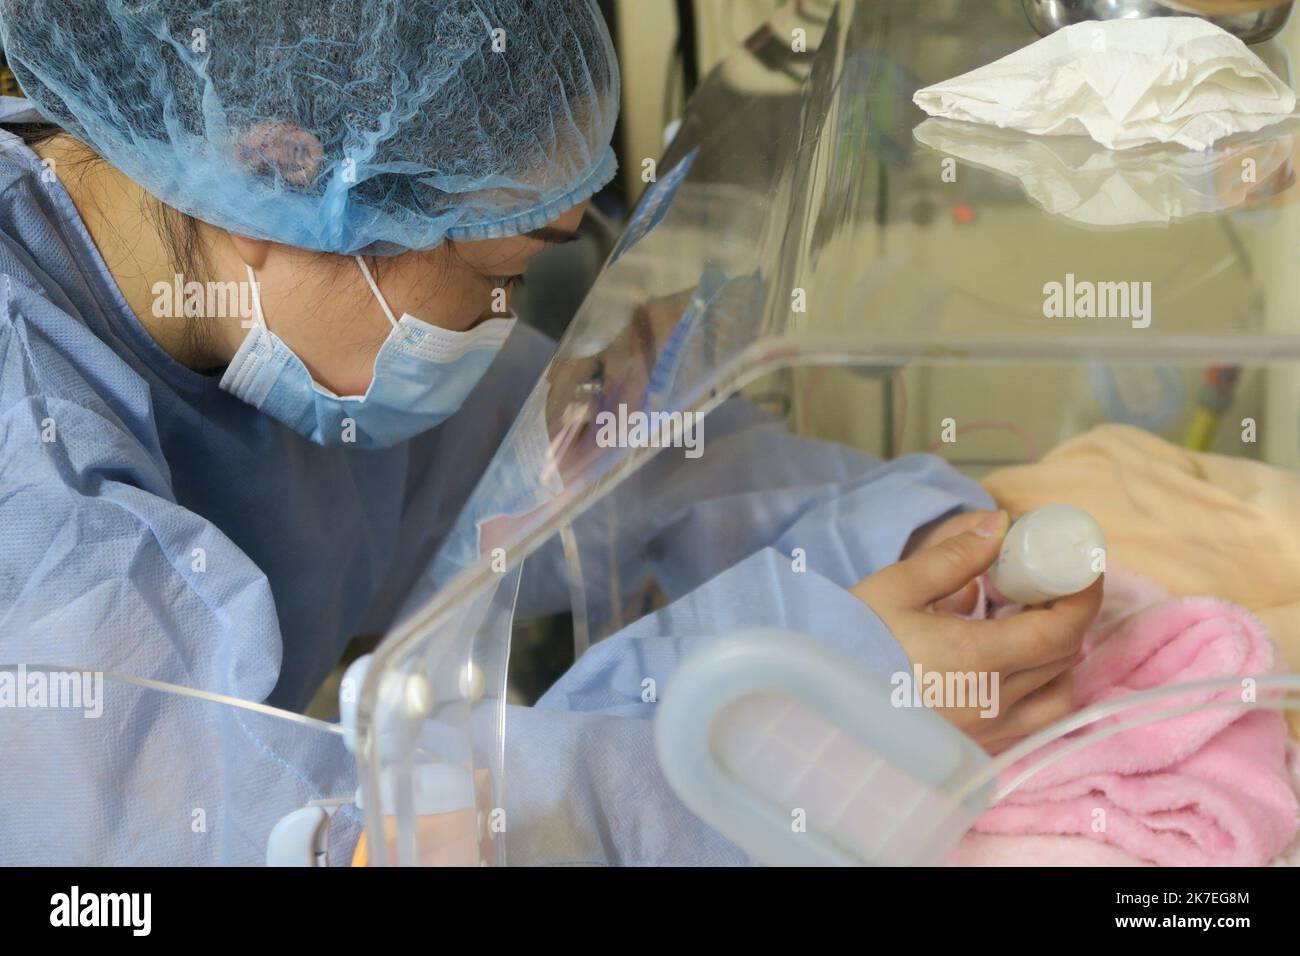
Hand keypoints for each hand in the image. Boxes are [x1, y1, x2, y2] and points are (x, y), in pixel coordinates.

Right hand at [853, 511, 1103, 752]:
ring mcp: (989, 730)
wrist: (819, 705)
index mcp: (976, 659)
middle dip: (1069, 613)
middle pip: (1065, 655)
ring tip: (1030, 623)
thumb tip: (1000, 525)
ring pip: (1058, 691)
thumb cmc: (852, 643)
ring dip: (1059, 652)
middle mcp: (993, 702)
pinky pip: (1035, 717)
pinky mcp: (979, 746)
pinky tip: (1012, 662)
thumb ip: (955, 556)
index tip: (1081, 564)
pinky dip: (1042, 686)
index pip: (1062, 629)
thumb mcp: (896, 587)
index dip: (1083, 593)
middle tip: (1046, 581)